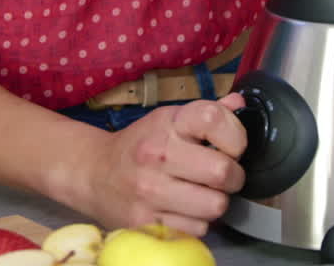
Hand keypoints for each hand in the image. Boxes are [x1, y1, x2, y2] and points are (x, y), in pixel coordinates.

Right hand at [70, 93, 247, 235]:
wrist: (94, 173)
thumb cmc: (139, 145)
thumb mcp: (169, 120)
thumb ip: (206, 113)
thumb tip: (239, 105)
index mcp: (167, 124)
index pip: (214, 119)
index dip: (235, 135)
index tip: (230, 145)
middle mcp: (157, 154)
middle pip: (223, 172)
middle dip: (232, 176)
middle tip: (220, 175)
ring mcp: (150, 191)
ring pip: (215, 206)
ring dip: (215, 202)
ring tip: (202, 193)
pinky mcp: (146, 221)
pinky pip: (197, 229)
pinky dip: (197, 222)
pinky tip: (184, 209)